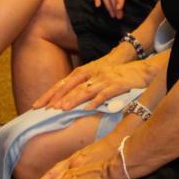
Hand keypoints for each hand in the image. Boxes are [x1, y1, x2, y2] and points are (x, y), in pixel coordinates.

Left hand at [31, 54, 153, 110]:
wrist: (142, 69)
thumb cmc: (119, 75)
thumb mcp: (98, 78)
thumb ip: (85, 86)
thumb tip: (69, 99)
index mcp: (85, 72)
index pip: (63, 83)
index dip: (50, 94)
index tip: (37, 105)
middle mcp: (93, 74)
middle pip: (71, 86)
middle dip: (57, 98)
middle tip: (44, 109)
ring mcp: (105, 78)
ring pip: (85, 90)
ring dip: (73, 99)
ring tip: (62, 109)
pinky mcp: (117, 84)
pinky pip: (105, 93)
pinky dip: (96, 100)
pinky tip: (89, 108)